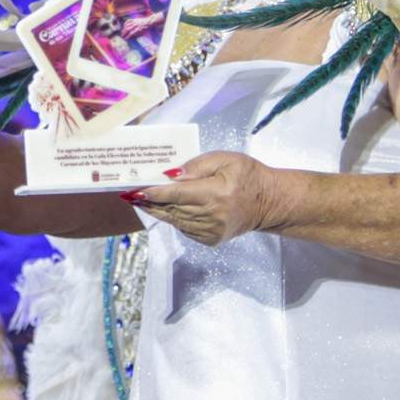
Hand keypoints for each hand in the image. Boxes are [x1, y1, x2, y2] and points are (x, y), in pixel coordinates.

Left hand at [130, 151, 278, 246]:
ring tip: (143, 202)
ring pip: (176, 221)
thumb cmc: (248, 175)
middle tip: (131, 195)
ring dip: (158, 211)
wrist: (268, 202)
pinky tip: (167, 210)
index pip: (177, 194)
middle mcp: (213, 216)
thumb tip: (172, 176)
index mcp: (216, 194)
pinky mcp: (211, 240)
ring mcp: (212, 231)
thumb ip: (197, 166)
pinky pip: (185, 228)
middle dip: (150, 202)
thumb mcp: (226, 160)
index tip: (135, 191)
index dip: (154, 193)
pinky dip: (174, 219)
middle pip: (172, 209)